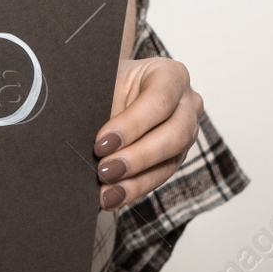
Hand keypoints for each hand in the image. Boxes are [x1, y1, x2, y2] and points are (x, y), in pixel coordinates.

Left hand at [92, 57, 202, 211]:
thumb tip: (85, 137)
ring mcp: (186, 131)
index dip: (132, 124)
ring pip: (170, 161)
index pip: (160, 100)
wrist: (112, 88)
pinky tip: (113, 196)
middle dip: (138, 157)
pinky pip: (159, 176)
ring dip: (136, 180)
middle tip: (105, 170)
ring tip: (108, 193)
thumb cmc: (108, 80)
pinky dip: (134, 188)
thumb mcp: (105, 82)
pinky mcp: (174, 156)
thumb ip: (102, 104)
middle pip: (174, 134)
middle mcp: (187, 103)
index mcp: (170, 75)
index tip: (102, 143)